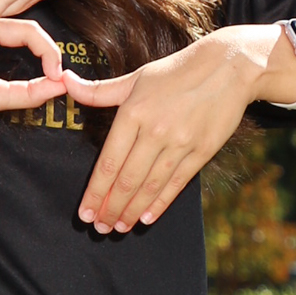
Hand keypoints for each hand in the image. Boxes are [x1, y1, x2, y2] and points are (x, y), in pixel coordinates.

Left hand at [72, 24, 285, 231]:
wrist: (230, 66)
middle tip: (99, 228)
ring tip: (119, 228)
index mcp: (133, 113)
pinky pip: (176, 184)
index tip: (85, 212)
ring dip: (131, 211)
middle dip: (110, 209)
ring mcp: (180, 143)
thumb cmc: (177, 70)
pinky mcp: (202, 151)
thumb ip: (99, 91)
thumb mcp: (136, 77)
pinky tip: (146, 218)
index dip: (95, 192)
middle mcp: (154, 131)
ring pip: (149, 187)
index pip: (109, 162)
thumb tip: (65, 83)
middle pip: (127, 181)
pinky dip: (159, 204)